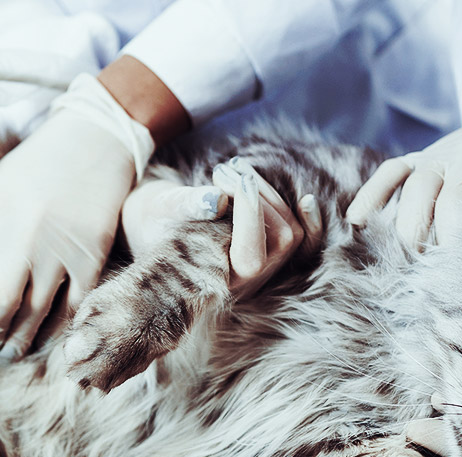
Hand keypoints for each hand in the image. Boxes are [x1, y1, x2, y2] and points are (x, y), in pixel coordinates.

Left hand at [0, 75, 154, 361]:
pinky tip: (45, 342)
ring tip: (9, 357)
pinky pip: (72, 309)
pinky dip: (56, 331)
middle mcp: (21, 246)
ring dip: (19, 344)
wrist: (92, 141)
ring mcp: (59, 255)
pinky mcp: (91, 260)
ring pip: (35, 317)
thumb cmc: (34, 163)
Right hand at [121, 158, 322, 294]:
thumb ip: (187, 206)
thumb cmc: (154, 219)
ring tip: (235, 170)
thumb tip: (217, 199)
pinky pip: (305, 244)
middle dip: (259, 198)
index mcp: (215, 280)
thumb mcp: (162, 209)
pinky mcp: (269, 253)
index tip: (227, 181)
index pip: (251, 257)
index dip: (249, 216)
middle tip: (221, 172)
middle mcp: (245, 281)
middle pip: (281, 240)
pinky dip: (308, 220)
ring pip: (293, 234)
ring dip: (271, 195)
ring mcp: (261, 269)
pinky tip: (305, 200)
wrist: (154, 224)